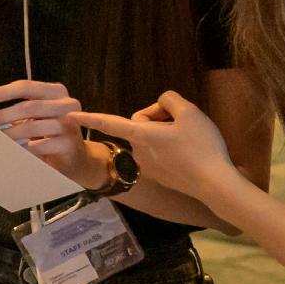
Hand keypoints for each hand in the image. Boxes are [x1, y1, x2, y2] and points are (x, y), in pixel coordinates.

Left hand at [0, 78, 103, 188]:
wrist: (75, 157)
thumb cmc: (49, 133)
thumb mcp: (37, 116)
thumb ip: (19, 109)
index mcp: (56, 92)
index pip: (26, 87)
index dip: (4, 91)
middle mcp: (67, 104)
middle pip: (29, 106)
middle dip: (4, 115)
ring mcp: (70, 124)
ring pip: (33, 127)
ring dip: (10, 133)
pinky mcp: (69, 143)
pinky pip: (39, 145)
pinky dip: (23, 148)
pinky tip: (12, 150)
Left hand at [76, 92, 232, 207]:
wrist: (214, 183)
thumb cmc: (201, 146)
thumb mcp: (190, 112)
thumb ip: (170, 100)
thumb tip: (162, 104)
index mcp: (141, 135)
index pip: (109, 122)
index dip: (89, 117)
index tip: (70, 116)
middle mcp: (138, 152)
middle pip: (141, 125)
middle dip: (158, 119)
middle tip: (183, 121)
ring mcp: (148, 167)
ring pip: (151, 140)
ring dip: (165, 135)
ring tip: (190, 138)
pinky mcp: (160, 176)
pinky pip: (160, 154)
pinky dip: (170, 150)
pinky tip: (190, 152)